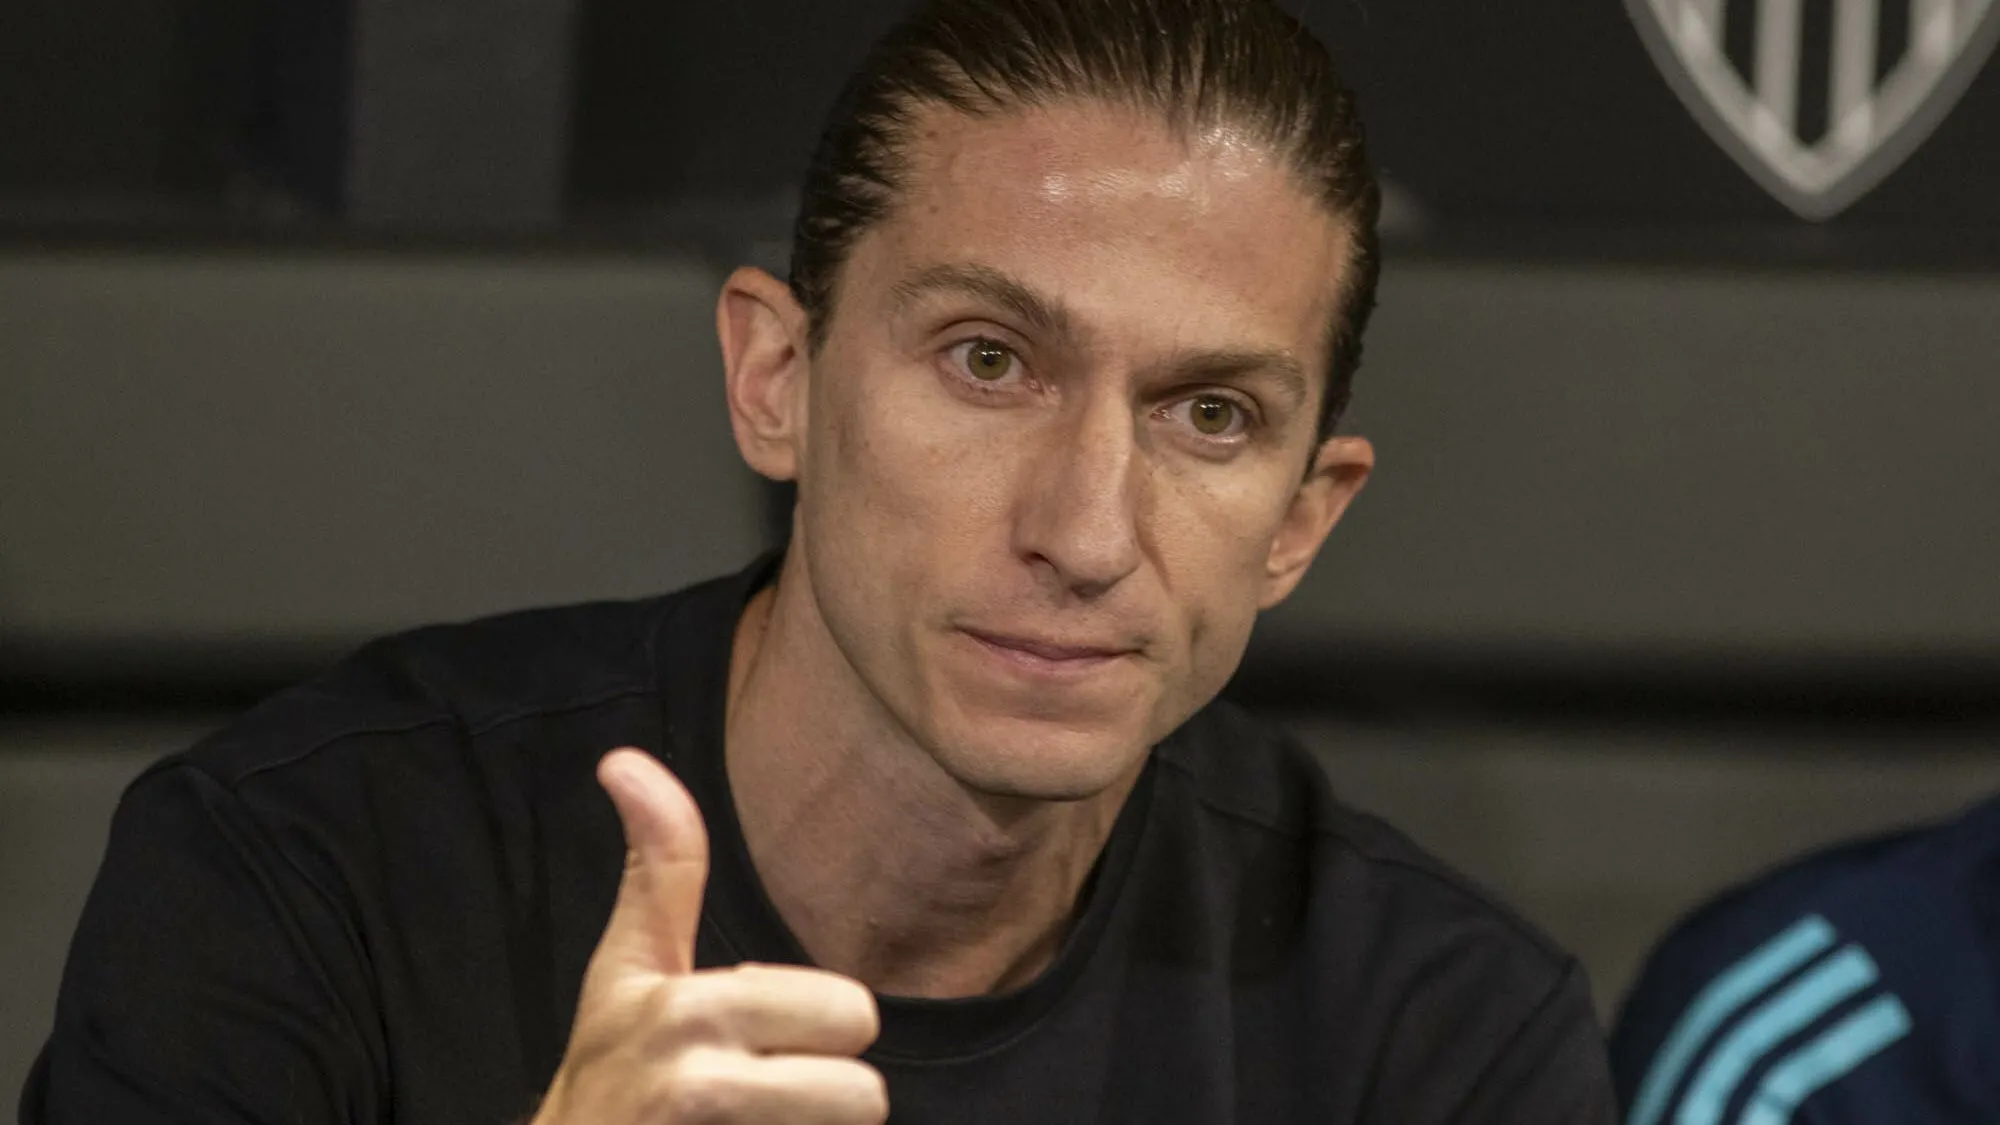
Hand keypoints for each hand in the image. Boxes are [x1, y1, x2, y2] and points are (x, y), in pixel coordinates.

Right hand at [532, 748, 886, 1123]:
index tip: (758, 1036)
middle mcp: (696, 1082)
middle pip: (865, 1093)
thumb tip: (624, 759)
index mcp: (687, 1010)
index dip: (823, 1026)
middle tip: (765, 1097)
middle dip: (829, 1098)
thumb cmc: (611, 1069)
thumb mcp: (628, 967)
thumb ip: (660, 866)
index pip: (850, 1012)